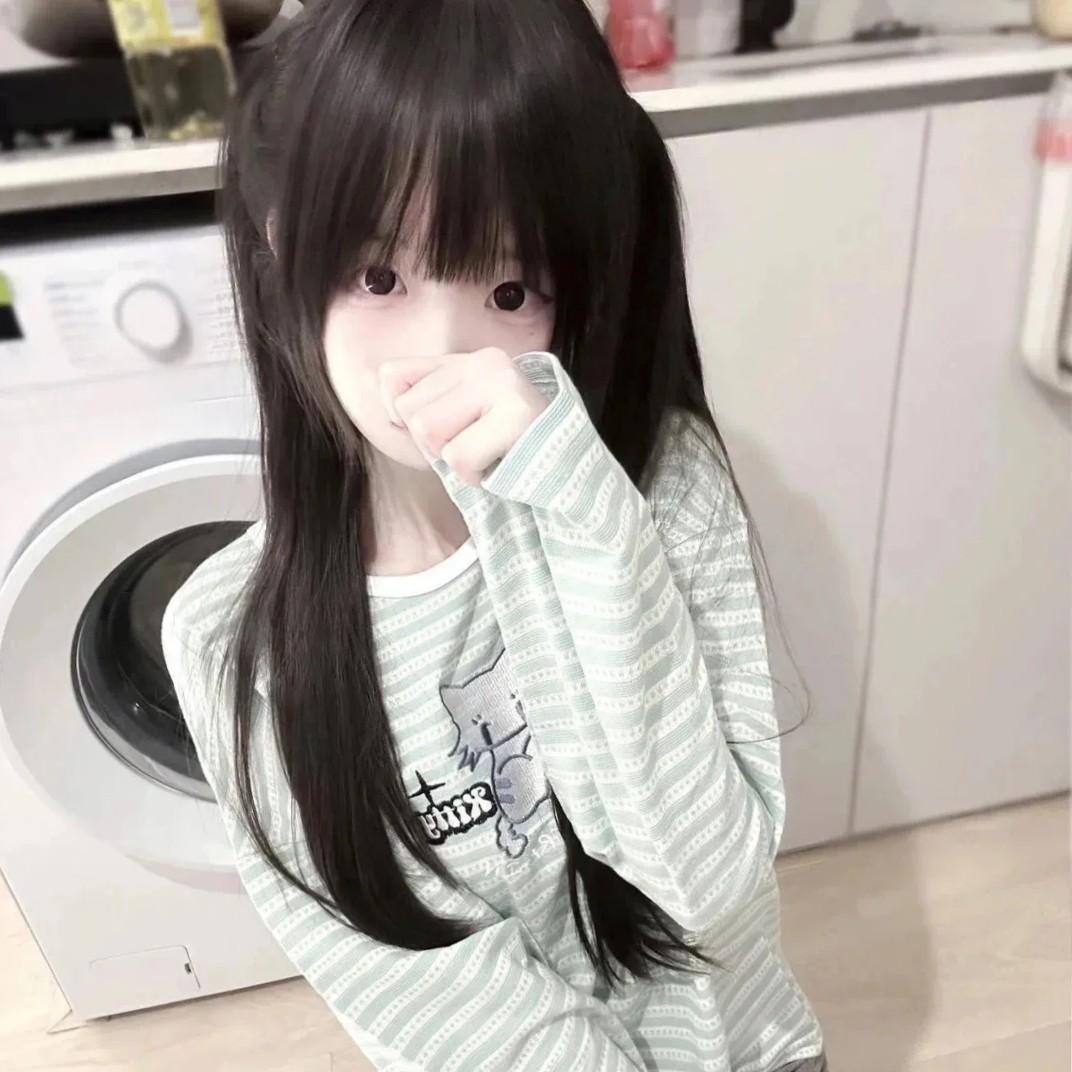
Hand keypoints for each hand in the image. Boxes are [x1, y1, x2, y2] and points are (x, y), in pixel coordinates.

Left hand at [379, 348, 550, 486]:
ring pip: (429, 433)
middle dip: (433, 445)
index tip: (436, 430)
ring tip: (485, 454)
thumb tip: (387, 413)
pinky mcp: (516, 416)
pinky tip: (498, 466)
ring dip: (453, 460)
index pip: (393, 376)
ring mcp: (503, 385)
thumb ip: (427, 404)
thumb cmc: (509, 450)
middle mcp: (486, 363)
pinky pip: (458, 458)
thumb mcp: (464, 417)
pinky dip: (473, 476)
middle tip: (472, 447)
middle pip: (410, 412)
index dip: (400, 413)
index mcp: (470, 360)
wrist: (571, 470)